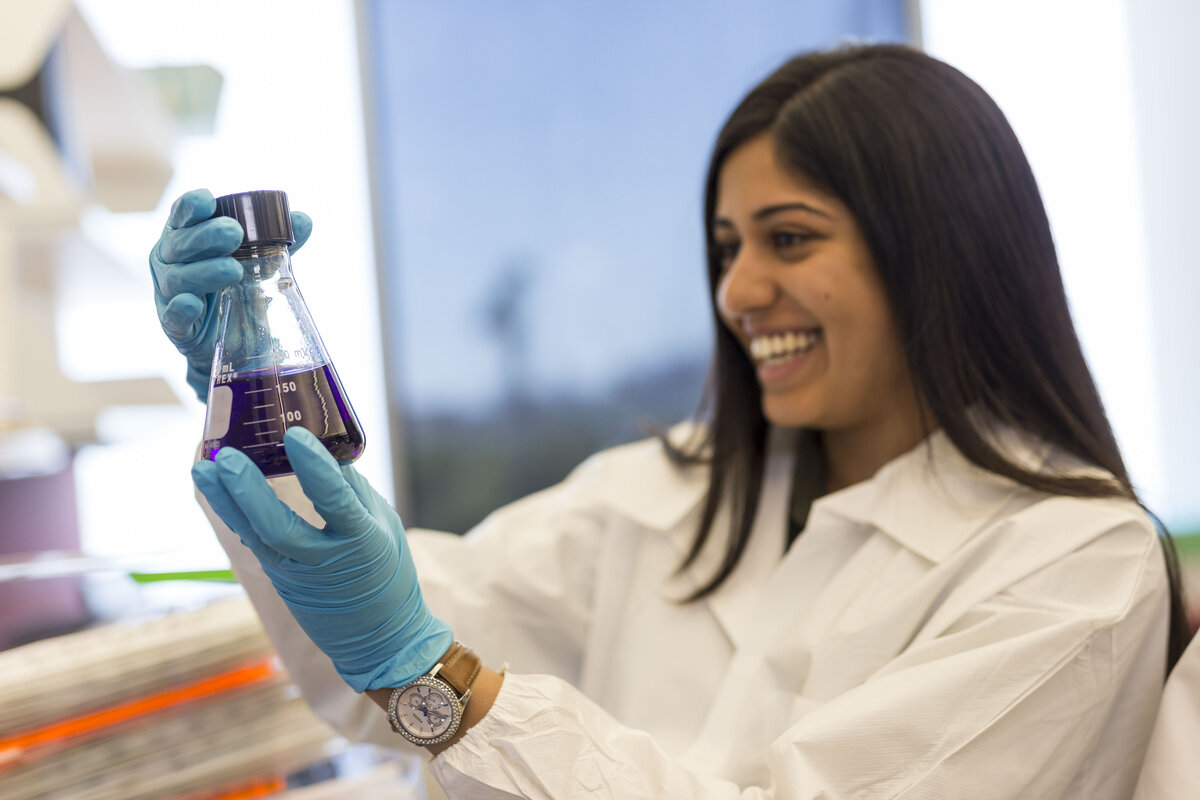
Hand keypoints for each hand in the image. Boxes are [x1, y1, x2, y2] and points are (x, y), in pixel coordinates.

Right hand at [150, 188, 311, 400]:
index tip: (209, 201)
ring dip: (204, 271)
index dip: (192, 206)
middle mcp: (170, 260)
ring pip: (179, 278)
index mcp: (186, 237)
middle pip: (181, 243)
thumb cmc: (236, 289)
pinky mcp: (175, 326)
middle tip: (234, 232)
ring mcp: (169, 293)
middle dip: (206, 236)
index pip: (183, 215)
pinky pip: (173, 317)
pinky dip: (181, 309)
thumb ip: (276, 242)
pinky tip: (192, 304)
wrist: (232, 341)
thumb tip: (302, 220)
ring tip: (233, 269)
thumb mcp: (256, 264)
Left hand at [191, 427, 452, 690]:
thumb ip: (355, 491)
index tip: (295, 436)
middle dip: (248, 491)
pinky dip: (234, 514)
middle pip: (278, 527)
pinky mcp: (280, 580)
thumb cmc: (389, 576)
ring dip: (225, 501)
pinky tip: (217, 489)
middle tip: (224, 457)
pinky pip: (253, 542)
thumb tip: (326, 452)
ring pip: (254, 536)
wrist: (381, 639)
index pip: (335, 501)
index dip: (315, 468)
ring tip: (202, 468)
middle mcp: (325, 561)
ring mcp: (297, 574)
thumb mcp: (385, 527)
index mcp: (363, 542)